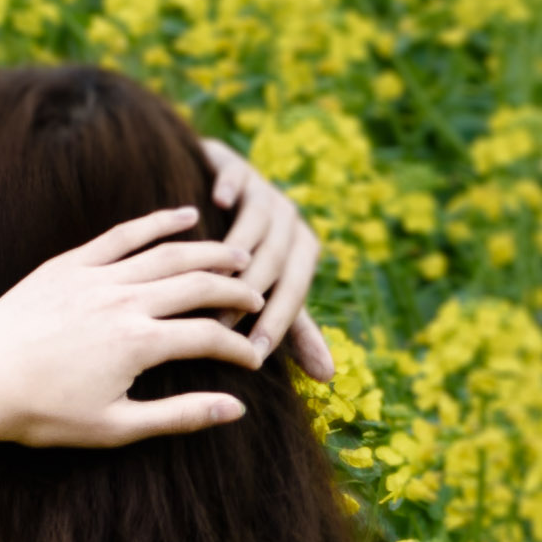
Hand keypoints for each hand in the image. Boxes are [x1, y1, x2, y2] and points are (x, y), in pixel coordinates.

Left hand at [0, 205, 278, 447]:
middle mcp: (123, 302)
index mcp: (138, 345)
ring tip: (240, 253)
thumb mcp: (116, 428)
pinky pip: (123, 234)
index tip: (255, 358)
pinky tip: (185, 215)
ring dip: (210, 250)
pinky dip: (158, 222)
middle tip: (262, 297)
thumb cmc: (42, 414)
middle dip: (238, 290)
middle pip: (199, 284)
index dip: (240, 347)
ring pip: (168, 253)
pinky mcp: (69, 264)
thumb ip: (180, 415)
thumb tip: (236, 409)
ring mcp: (95, 277)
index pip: (209, 337)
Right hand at [197, 137, 330, 380]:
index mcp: (304, 251)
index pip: (295, 291)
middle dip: (251, 294)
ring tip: (212, 279)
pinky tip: (216, 204)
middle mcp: (290, 219)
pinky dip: (230, 187)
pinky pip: (237, 176)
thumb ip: (296, 330)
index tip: (253, 355)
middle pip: (276, 258)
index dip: (277, 324)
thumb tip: (328, 377)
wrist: (219, 195)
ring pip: (258, 223)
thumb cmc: (248, 259)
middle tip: (224, 324)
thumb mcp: (274, 291)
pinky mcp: (237, 165)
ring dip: (236, 252)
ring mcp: (265, 190)